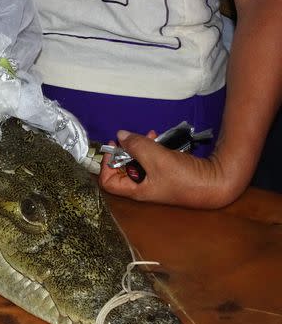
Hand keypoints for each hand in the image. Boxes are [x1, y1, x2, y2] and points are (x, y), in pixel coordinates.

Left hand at [99, 130, 243, 208]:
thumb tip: (120, 136)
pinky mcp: (169, 173)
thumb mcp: (156, 158)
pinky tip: (161, 138)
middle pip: (123, 169)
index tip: (113, 149)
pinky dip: (155, 148)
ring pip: (140, 162)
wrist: (218, 182)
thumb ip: (136, 146)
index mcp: (136, 190)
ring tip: (149, 134)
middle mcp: (144, 187)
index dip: (106, 165)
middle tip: (130, 138)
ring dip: (141, 146)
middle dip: (126, 151)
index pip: (108, 182)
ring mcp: (157, 180)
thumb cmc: (185, 177)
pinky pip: (155, 160)